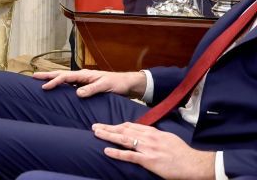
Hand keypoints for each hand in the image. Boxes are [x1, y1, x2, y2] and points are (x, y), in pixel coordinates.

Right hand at [33, 69, 146, 98]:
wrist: (127, 83)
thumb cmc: (117, 84)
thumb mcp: (105, 86)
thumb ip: (92, 89)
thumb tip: (76, 93)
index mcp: (84, 74)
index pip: (65, 77)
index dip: (53, 82)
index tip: (44, 87)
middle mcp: (82, 76)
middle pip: (61, 75)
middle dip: (47, 76)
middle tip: (33, 76)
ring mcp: (83, 80)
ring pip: (64, 79)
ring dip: (52, 79)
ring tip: (40, 81)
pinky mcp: (86, 86)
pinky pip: (70, 85)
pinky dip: (61, 85)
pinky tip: (57, 89)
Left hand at [93, 122, 215, 179]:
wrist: (194, 163)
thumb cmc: (182, 152)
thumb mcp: (167, 138)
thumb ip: (154, 135)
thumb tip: (144, 134)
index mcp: (153, 132)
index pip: (131, 126)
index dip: (117, 125)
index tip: (107, 125)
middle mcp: (148, 138)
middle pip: (124, 130)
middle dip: (108, 128)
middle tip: (94, 127)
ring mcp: (148, 149)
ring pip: (124, 139)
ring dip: (108, 136)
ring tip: (96, 134)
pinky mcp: (149, 161)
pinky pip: (129, 156)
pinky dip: (117, 153)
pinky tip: (106, 151)